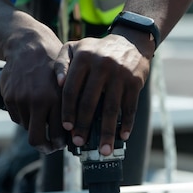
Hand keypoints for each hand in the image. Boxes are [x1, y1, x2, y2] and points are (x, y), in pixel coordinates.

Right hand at [0, 0, 66, 153]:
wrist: (28, 45)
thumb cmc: (55, 63)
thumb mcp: (70, 80)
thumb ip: (74, 101)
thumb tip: (83, 125)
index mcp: (57, 98)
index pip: (58, 133)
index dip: (60, 144)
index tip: (63, 145)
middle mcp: (38, 101)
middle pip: (38, 139)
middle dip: (45, 147)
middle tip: (51, 147)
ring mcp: (21, 100)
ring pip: (27, 129)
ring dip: (35, 130)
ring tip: (43, 125)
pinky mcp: (9, 97)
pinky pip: (16, 118)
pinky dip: (24, 119)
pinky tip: (31, 113)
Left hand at [58, 34, 150, 155]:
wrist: (130, 42)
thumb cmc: (97, 51)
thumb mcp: (76, 49)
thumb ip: (61, 63)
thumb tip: (57, 83)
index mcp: (83, 58)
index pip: (71, 89)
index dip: (67, 110)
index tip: (66, 127)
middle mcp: (101, 65)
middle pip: (89, 102)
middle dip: (83, 125)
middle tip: (79, 142)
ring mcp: (120, 74)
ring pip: (111, 109)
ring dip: (107, 132)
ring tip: (104, 150)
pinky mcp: (135, 82)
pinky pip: (130, 107)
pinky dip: (127, 124)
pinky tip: (123, 137)